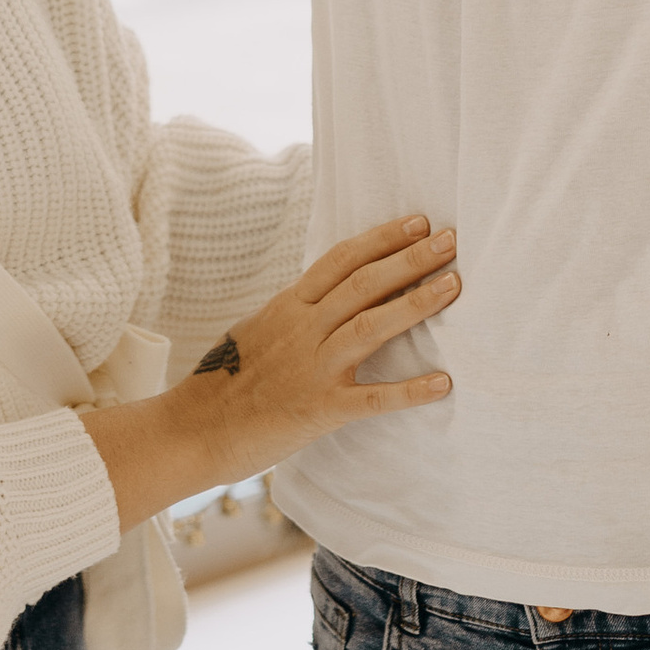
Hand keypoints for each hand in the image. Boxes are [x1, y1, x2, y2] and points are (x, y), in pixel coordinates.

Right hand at [78, 218, 458, 533]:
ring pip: (370, 326)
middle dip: (411, 259)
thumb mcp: (259, 328)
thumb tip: (333, 293)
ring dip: (416, 304)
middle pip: (363, 283)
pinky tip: (443, 383)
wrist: (195, 428)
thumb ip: (297, 311)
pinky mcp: (318, 410)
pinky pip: (371, 399)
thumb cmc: (225, 380)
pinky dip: (409, 390)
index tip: (419, 221)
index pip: (341, 259)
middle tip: (452, 241)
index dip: (382, 238)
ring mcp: (311, 368)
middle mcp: (301, 329)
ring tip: (454, 287)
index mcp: (288, 305)